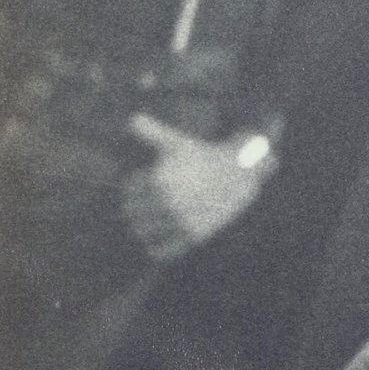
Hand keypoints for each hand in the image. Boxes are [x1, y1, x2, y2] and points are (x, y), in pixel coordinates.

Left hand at [122, 115, 275, 261]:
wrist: (238, 174)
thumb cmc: (204, 156)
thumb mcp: (178, 143)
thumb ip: (152, 132)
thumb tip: (131, 119)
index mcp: (158, 180)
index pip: (128, 192)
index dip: (133, 189)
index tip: (143, 187)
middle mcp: (167, 203)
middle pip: (132, 214)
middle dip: (136, 209)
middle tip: (145, 206)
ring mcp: (180, 220)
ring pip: (143, 233)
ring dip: (143, 228)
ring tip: (150, 222)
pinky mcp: (192, 235)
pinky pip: (163, 250)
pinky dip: (156, 248)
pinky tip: (157, 240)